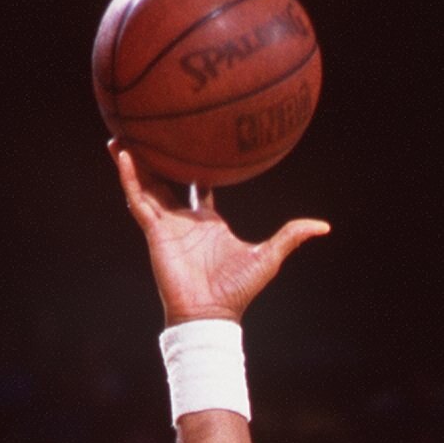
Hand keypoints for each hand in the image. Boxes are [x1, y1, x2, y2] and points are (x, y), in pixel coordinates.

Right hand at [113, 142, 329, 324]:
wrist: (211, 313)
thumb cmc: (238, 290)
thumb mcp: (269, 256)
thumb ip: (291, 237)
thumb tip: (323, 226)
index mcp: (208, 223)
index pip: (199, 188)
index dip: (195, 167)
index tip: (192, 141)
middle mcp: (185, 220)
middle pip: (166, 181)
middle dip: (156, 158)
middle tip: (147, 129)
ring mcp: (167, 225)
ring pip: (146, 185)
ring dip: (133, 161)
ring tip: (120, 134)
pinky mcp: (154, 231)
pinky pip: (138, 199)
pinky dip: (130, 177)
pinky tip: (122, 154)